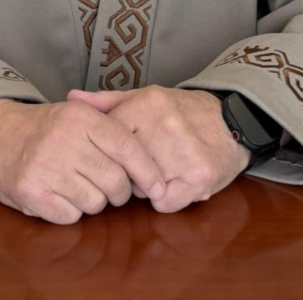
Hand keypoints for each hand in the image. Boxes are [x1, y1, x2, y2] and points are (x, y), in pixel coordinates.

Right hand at [0, 98, 166, 225]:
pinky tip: (58, 194)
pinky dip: (69, 211)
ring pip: (95, 202)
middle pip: (115, 181)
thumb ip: (109, 127)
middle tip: (106, 185)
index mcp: (80, 116)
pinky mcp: (32, 193)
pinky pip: (71, 216)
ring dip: (92, 200)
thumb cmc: (43, 128)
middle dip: (118, 191)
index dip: (148, 170)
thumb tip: (150, 160)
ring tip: (75, 184)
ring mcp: (46, 167)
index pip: (127, 146)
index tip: (159, 187)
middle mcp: (65, 140)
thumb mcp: (74, 113)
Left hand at [68, 86, 250, 213]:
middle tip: (146, 161)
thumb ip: (107, 102)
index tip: (123, 150)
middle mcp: (165, 125)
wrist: (232, 121)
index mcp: (148, 103)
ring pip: (142, 187)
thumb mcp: (145, 98)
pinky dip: (167, 199)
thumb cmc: (181, 111)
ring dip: (148, 185)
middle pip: (125, 166)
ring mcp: (183, 152)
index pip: (110, 141)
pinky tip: (176, 182)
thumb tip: (70, 99)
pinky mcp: (199, 177)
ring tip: (163, 168)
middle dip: (130, 169)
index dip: (113, 151)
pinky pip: (164, 203)